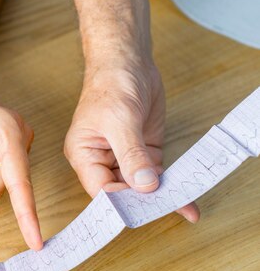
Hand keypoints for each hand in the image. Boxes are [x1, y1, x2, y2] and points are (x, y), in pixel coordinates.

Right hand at [63, 65, 199, 221]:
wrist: (127, 60)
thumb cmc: (111, 85)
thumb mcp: (120, 121)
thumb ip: (132, 155)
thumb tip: (144, 185)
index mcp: (84, 155)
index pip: (101, 190)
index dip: (121, 203)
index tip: (144, 210)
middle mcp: (101, 161)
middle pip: (121, 192)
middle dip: (144, 203)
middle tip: (170, 208)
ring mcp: (124, 158)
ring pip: (141, 187)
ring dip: (161, 196)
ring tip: (185, 206)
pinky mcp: (144, 152)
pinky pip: (156, 174)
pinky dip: (170, 185)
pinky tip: (187, 198)